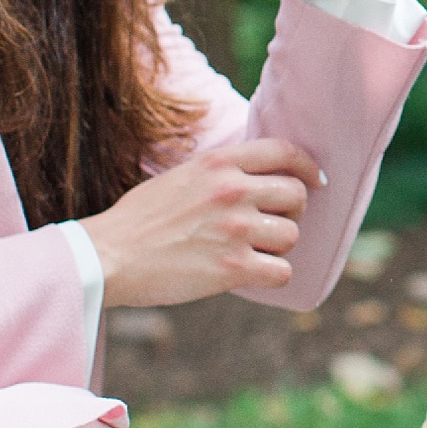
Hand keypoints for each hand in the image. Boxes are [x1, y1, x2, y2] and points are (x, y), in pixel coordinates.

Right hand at [77, 139, 324, 306]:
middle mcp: (233, 190)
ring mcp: (235, 229)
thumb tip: (253, 180)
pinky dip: (272, 276)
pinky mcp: (233, 267)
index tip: (316, 181)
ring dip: (277, 247)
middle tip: (272, 225)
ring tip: (251, 252)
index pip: (283, 151)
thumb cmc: (139, 220)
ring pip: (291, 236)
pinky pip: (282, 272)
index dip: (307, 166)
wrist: (110, 255)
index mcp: (219, 163)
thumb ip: (219, 174)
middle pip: (296, 195)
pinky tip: (251, 275)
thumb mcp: (181, 177)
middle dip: (291, 213)